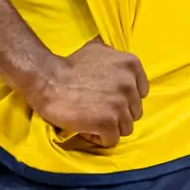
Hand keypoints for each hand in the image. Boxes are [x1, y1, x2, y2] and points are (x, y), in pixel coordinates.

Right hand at [26, 38, 148, 148]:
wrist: (48, 80)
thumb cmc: (70, 66)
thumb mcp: (97, 49)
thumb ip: (114, 56)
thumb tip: (119, 61)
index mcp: (131, 64)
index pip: (141, 92)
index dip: (125, 99)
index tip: (109, 99)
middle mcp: (129, 84)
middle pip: (134, 112)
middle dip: (117, 114)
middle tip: (97, 110)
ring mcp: (120, 104)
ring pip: (125, 128)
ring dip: (109, 127)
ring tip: (91, 120)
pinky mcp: (108, 122)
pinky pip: (112, 140)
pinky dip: (99, 138)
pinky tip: (86, 128)